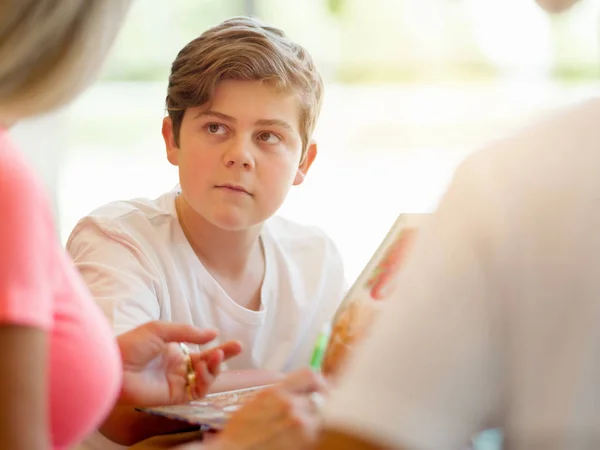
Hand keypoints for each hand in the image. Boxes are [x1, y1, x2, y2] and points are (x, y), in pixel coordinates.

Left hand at [116, 321, 241, 405]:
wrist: (112, 366)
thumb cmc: (131, 345)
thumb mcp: (160, 330)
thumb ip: (187, 332)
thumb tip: (212, 333)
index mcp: (174, 352)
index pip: (202, 352)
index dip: (218, 347)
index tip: (232, 342)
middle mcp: (178, 368)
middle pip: (208, 365)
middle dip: (224, 356)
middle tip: (238, 346)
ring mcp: (177, 383)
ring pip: (206, 379)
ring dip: (214, 367)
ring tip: (214, 356)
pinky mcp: (173, 396)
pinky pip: (196, 391)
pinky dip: (204, 380)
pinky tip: (201, 368)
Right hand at [208, 369, 327, 449]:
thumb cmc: (241, 431)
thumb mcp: (259, 401)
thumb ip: (282, 391)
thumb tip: (303, 386)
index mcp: (276, 392)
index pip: (310, 375)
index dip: (318, 380)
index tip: (318, 385)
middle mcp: (290, 406)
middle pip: (320, 395)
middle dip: (320, 400)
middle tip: (314, 406)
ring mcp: (299, 426)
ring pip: (321, 414)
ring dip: (316, 417)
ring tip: (303, 423)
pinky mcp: (304, 442)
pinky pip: (317, 432)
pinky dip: (313, 431)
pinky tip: (299, 435)